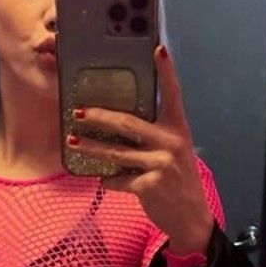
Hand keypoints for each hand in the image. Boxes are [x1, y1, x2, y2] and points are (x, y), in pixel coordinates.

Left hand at [67, 45, 213, 254]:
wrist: (192, 218)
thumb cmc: (178, 181)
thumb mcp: (175, 153)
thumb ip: (155, 137)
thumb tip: (120, 124)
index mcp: (178, 130)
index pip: (173, 95)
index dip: (166, 71)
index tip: (158, 49)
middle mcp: (171, 143)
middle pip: (128, 122)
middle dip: (99, 116)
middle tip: (79, 111)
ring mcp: (160, 164)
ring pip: (116, 152)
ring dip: (91, 147)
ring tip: (74, 140)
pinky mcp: (149, 185)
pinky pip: (118, 179)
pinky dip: (108, 180)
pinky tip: (103, 180)